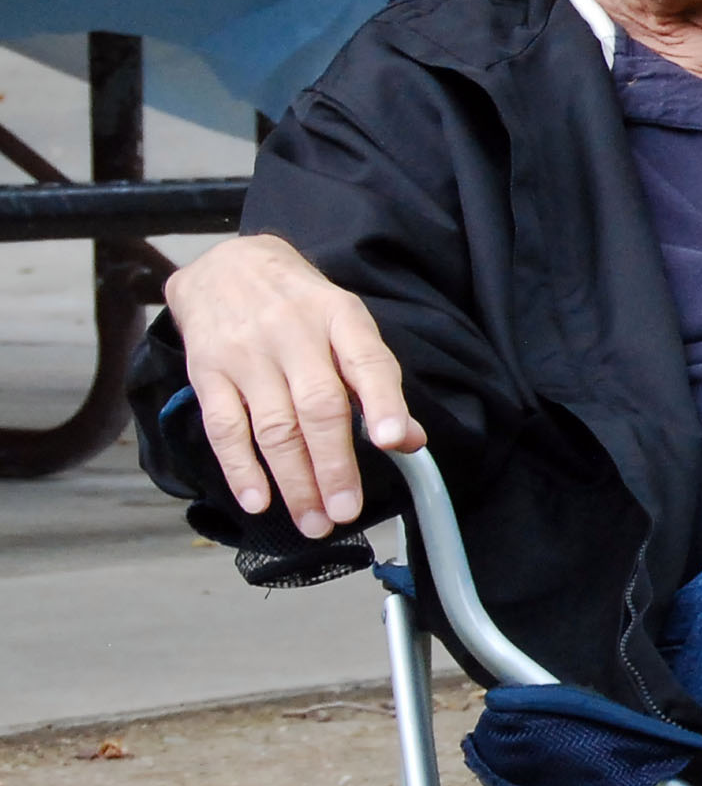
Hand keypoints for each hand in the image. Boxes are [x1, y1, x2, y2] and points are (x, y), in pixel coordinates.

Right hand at [164, 234, 423, 538]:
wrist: (223, 264)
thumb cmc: (298, 304)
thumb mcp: (346, 323)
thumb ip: (376, 380)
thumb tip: (410, 439)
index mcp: (340, 317)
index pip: (367, 361)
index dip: (384, 403)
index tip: (396, 441)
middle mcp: (293, 334)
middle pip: (318, 407)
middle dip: (335, 466)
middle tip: (347, 511)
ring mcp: (246, 354)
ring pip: (274, 427)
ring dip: (295, 482)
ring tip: (314, 521)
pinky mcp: (207, 372)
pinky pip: (224, 427)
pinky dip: (241, 469)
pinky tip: (259, 501)